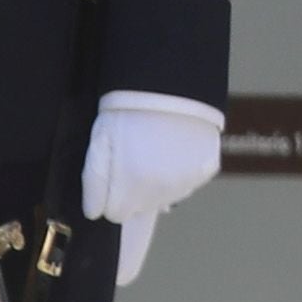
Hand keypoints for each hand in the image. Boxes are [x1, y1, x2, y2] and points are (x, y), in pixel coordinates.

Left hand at [82, 91, 224, 288]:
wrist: (170, 87)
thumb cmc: (127, 114)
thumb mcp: (99, 144)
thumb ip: (94, 182)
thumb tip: (94, 213)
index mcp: (131, 187)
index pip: (116, 214)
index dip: (110, 197)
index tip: (112, 176)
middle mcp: (161, 191)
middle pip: (141, 207)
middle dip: (133, 192)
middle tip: (132, 160)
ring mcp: (187, 182)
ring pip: (165, 197)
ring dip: (156, 183)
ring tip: (154, 151)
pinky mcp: (206, 170)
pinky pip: (187, 183)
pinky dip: (179, 172)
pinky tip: (174, 150)